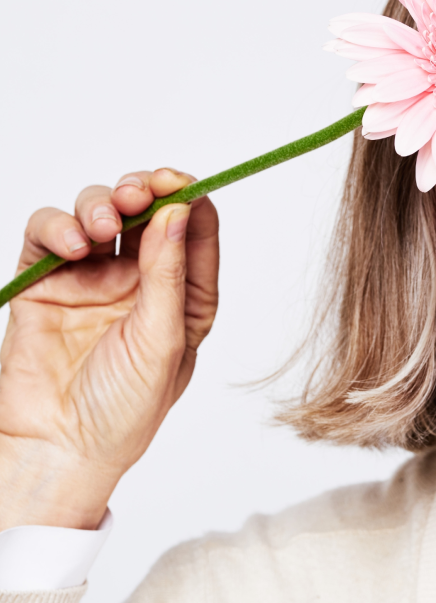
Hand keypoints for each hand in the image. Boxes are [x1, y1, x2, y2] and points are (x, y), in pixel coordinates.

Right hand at [0, 169, 219, 529]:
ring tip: (103, 228)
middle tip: (139, 193)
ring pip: (98, 212)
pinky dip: (57, 226)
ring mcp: (92, 278)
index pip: (194, 229)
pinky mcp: (46, 282)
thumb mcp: (163, 340)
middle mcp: (141, 280)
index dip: (189, 197)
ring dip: (101, 204)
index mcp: (183, 294)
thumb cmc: (124, 409)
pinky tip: (72, 246)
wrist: (57, 449)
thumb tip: (179, 211)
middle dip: (144, 191)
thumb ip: (169, 274)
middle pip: (145, 210)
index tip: (180, 181)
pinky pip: (49, 235)